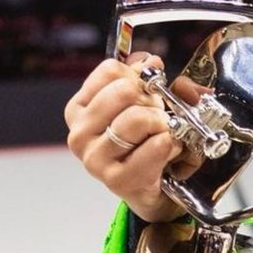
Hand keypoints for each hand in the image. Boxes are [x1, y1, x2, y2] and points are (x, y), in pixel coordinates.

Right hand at [65, 52, 185, 221]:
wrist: (155, 189)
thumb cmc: (145, 142)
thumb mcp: (145, 103)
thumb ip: (150, 77)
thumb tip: (153, 62)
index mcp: (80, 109)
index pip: (111, 70)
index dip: (140, 76)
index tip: (147, 91)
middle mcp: (79, 134)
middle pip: (125, 91)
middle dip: (152, 99)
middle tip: (158, 116)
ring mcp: (95, 159)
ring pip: (139, 118)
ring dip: (163, 123)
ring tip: (163, 134)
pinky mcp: (118, 180)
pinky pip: (157, 145)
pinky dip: (173, 144)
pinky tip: (169, 153)